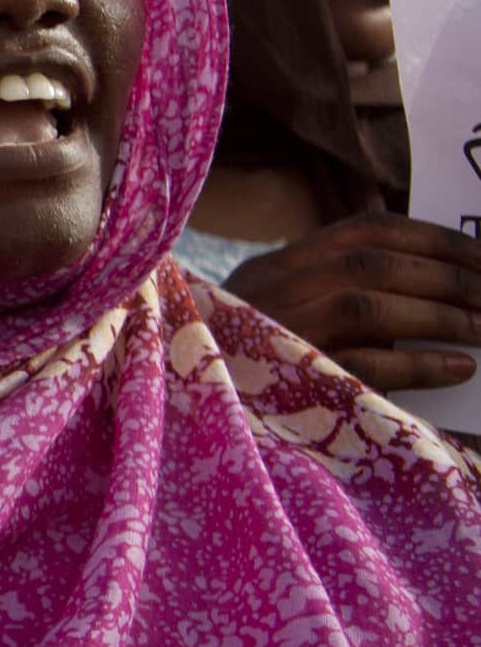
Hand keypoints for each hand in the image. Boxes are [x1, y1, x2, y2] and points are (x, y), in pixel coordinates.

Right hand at [220, 213, 480, 392]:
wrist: (192, 416)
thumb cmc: (251, 369)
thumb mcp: (281, 314)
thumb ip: (336, 295)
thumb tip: (437, 287)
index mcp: (277, 266)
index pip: (365, 230)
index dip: (432, 237)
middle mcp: (271, 288)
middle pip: (371, 264)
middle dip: (448, 276)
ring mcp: (273, 331)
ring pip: (365, 304)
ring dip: (438, 314)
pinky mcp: (286, 381)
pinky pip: (362, 364)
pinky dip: (418, 363)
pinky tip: (457, 367)